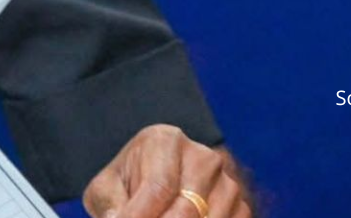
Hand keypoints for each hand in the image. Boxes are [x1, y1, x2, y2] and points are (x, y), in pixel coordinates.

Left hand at [81, 124, 251, 217]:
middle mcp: (202, 157)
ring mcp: (227, 181)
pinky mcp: (241, 206)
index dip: (141, 215)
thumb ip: (112, 206)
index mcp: (165, 140)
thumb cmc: (130, 182)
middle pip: (187, 209)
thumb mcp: (109, 188)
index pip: (159, 187)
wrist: (155, 178)